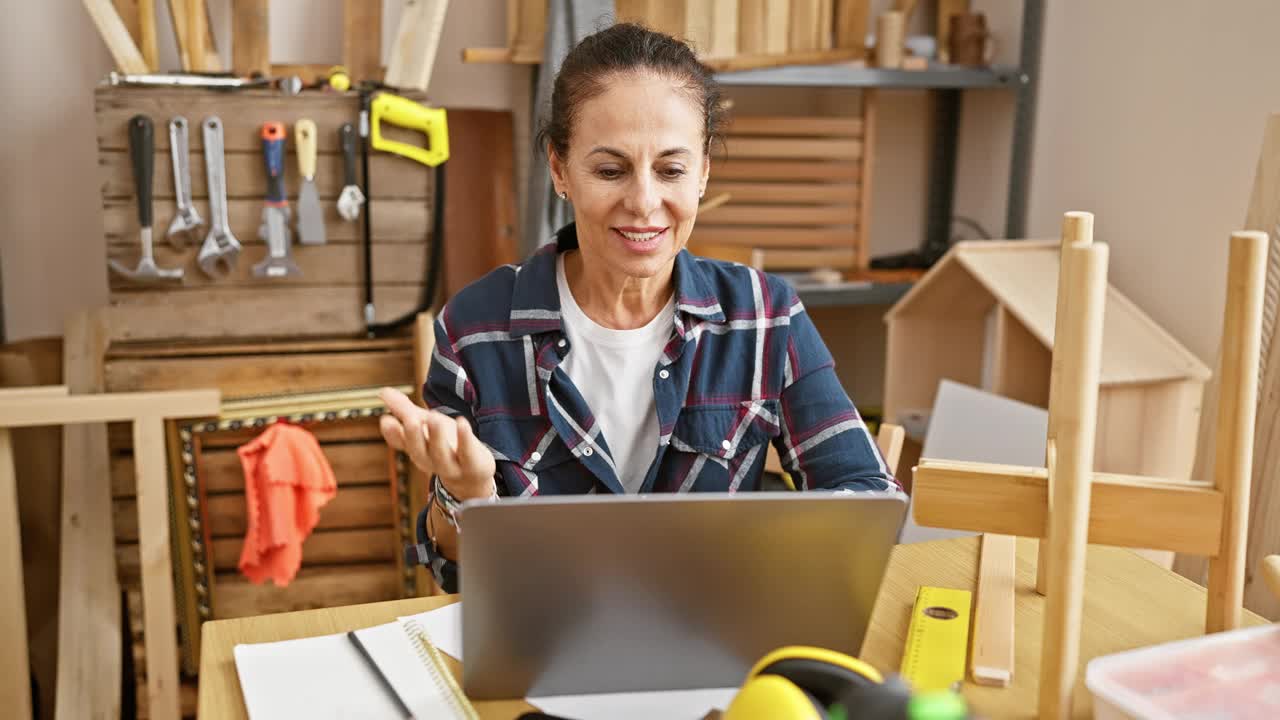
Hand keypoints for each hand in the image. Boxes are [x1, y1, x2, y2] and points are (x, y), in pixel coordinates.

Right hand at [377, 387, 496, 496]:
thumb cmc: (446, 445)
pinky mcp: (472, 464)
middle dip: (413, 435)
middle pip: (418, 450)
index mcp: (416, 448)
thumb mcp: (426, 424)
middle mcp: (430, 459)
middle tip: (410, 419)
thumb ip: (404, 409)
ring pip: (441, 454)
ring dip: (436, 436)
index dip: (392, 433)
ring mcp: (450, 465)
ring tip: (434, 417)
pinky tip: (462, 422)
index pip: (401, 442)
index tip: (386, 419)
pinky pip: (467, 453)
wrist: (472, 475)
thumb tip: (382, 391)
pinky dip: (464, 438)